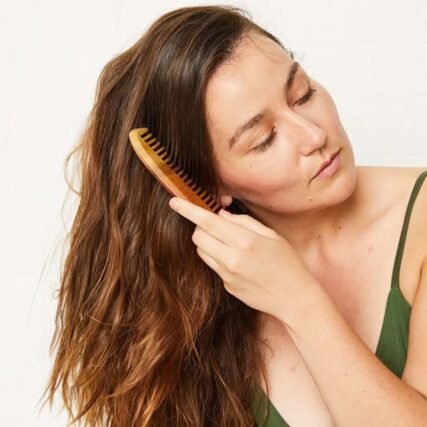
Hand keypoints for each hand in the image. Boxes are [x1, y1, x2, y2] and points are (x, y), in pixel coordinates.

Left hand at [168, 197, 317, 321]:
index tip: (174, 202)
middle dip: (202, 227)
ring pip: (201, 251)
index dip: (188, 210)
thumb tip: (221, 215)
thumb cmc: (287, 262)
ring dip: (208, 243)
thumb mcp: (271, 235)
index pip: (208, 221)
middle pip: (198, 236)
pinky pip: (212, 266)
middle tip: (217, 225)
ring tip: (229, 244)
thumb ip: (243, 222)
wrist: (293, 298)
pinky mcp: (226, 286)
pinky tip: (238, 261)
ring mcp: (227, 275)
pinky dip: (218, 257)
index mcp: (245, 241)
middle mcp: (232, 258)